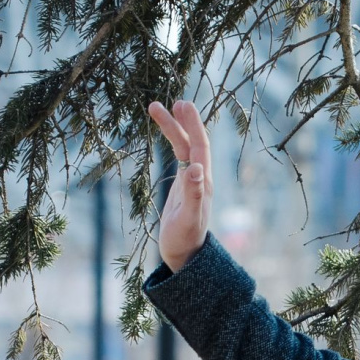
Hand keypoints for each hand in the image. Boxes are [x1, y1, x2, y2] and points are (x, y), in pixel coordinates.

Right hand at [143, 98, 211, 272]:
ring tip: (156, 109)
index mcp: (203, 182)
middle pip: (192, 142)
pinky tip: (167, 137)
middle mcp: (200, 179)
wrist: (185, 257)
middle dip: (182, 121)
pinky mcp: (183, 188)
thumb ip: (193, 194)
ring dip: (173, 129)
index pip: (200, 146)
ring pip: (184, 149)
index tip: (182, 105)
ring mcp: (192, 182)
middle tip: (171, 101)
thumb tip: (196, 168)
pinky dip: (173, 144)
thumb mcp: (188, 218)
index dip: (192, 125)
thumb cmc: (185, 240)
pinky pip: (179, 159)